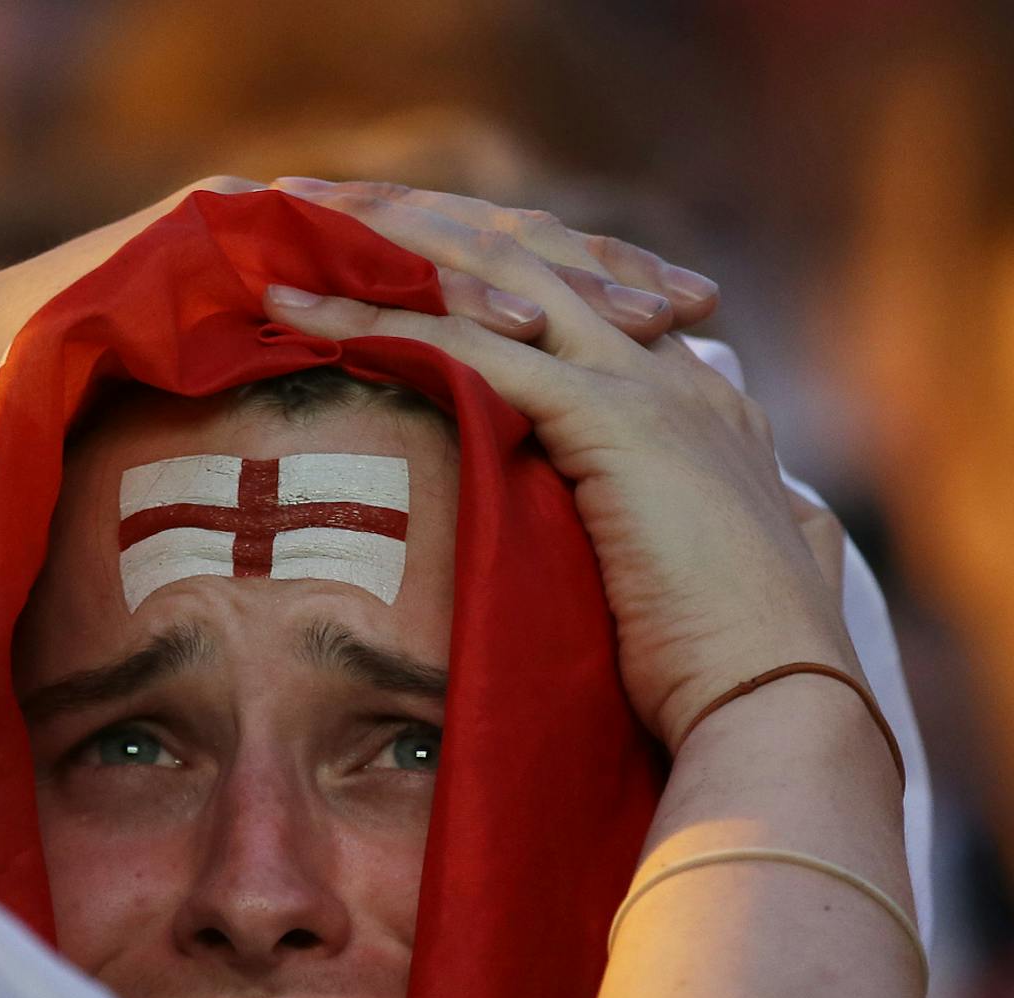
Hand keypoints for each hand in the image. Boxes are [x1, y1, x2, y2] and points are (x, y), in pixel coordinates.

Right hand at [0, 175, 719, 513]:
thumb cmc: (64, 443)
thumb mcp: (205, 442)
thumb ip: (288, 440)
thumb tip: (362, 503)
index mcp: (306, 276)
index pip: (454, 276)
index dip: (559, 298)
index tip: (655, 335)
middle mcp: (295, 231)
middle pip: (470, 244)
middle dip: (585, 277)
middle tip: (687, 311)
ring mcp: (261, 223)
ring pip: (433, 234)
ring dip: (541, 274)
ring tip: (637, 312)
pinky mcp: (222, 233)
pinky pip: (349, 254)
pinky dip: (435, 285)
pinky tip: (519, 320)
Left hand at [261, 181, 855, 755]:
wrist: (777, 709)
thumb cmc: (720, 679)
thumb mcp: (677, 589)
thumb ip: (652, 547)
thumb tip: (616, 565)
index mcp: (700, 409)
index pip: (583, 303)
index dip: (489, 281)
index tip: (400, 275)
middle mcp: (677, 376)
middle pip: (535, 262)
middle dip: (427, 235)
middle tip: (324, 219)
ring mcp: (650, 387)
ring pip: (495, 283)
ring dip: (386, 257)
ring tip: (288, 243)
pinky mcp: (611, 420)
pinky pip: (471, 348)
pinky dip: (380, 325)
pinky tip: (300, 320)